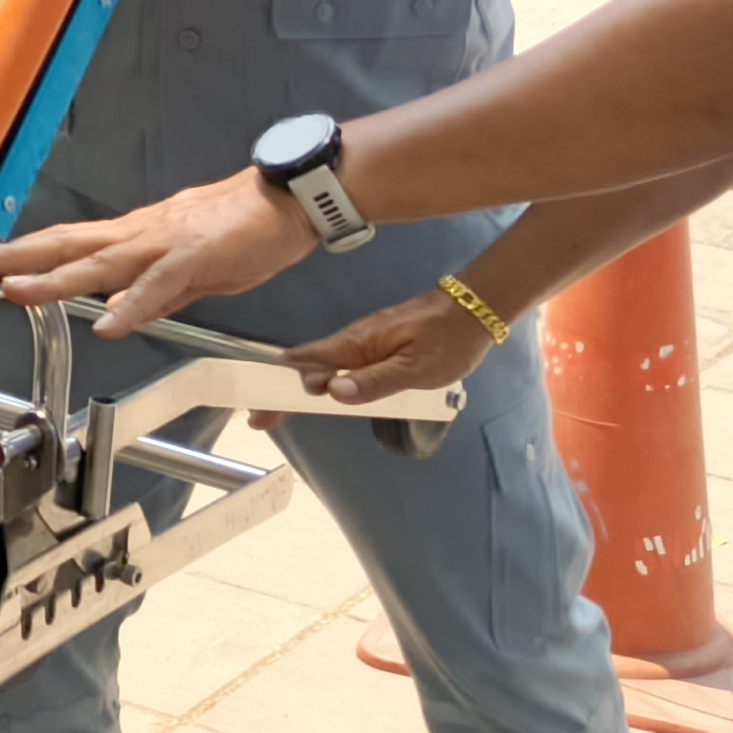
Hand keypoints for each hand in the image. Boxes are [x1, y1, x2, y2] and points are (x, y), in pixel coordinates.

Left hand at [0, 169, 319, 334]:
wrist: (288, 200)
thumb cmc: (242, 229)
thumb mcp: (189, 270)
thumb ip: (155, 291)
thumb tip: (122, 309)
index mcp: (134, 236)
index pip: (69, 243)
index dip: (25, 252)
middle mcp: (139, 235)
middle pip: (68, 245)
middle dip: (18, 258)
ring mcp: (164, 244)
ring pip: (100, 262)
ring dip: (55, 278)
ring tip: (17, 291)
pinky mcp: (196, 258)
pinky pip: (159, 285)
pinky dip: (133, 304)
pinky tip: (110, 322)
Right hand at [284, 292, 499, 405]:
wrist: (472, 312)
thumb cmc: (446, 341)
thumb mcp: (415, 368)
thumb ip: (374, 381)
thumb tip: (331, 393)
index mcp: (356, 346)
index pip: (306, 366)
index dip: (279, 387)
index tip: (259, 409)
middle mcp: (352, 342)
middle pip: (307, 367)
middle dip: (283, 392)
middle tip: (265, 420)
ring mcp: (364, 343)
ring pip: (324, 366)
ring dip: (303, 388)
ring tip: (286, 412)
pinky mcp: (377, 346)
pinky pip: (342, 365)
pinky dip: (326, 381)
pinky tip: (328, 394)